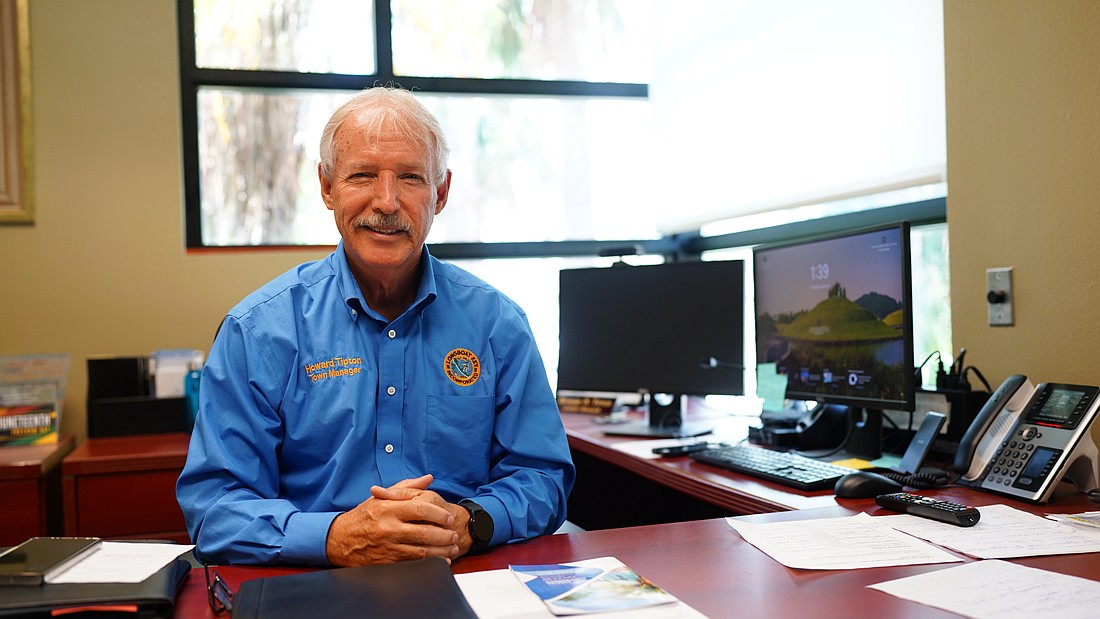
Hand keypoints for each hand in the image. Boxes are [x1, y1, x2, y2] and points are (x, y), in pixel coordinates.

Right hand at [325, 474, 460, 565]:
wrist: (339, 540)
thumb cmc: (363, 516)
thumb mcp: (380, 498)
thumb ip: (406, 488)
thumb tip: (428, 478)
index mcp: (387, 508)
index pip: (419, 509)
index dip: (438, 514)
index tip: (448, 517)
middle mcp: (388, 528)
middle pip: (424, 532)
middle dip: (444, 534)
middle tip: (454, 533)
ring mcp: (387, 547)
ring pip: (422, 551)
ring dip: (442, 550)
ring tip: (453, 546)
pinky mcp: (387, 562)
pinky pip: (414, 564)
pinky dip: (431, 563)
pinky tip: (442, 559)